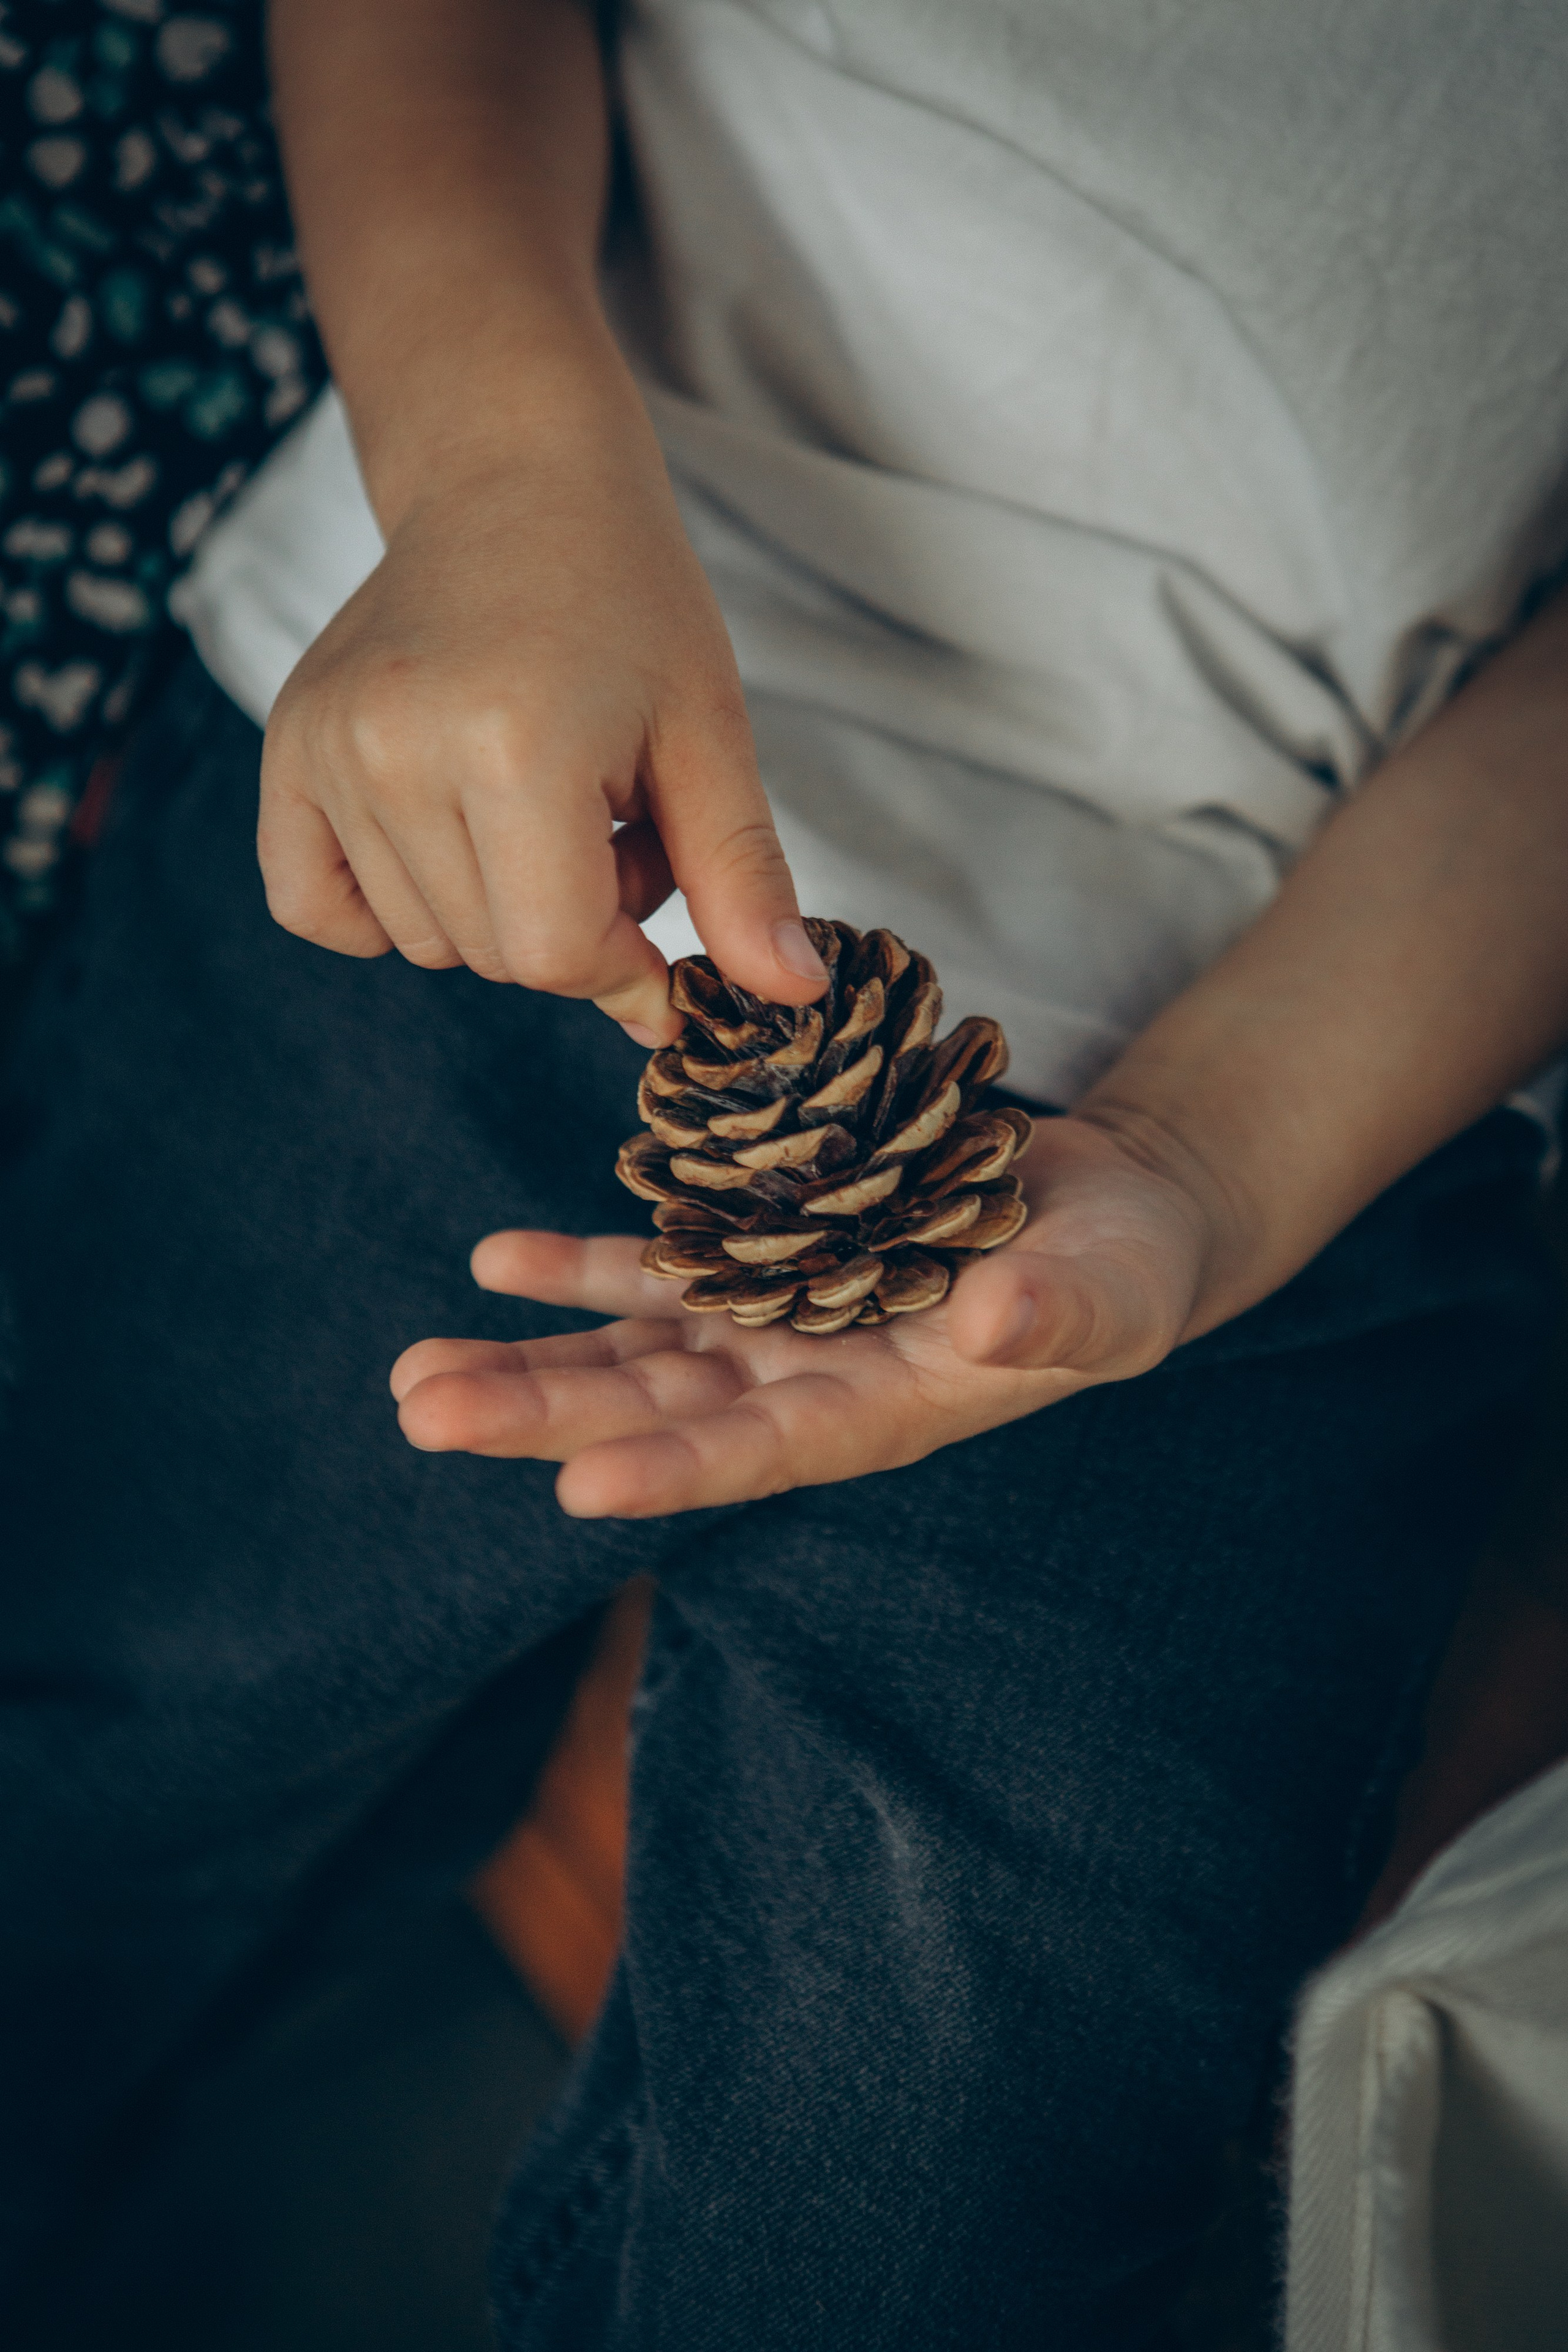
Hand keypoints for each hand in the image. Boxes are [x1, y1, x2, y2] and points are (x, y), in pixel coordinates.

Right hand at [256, 414, 827, 1043]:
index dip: (625, 966)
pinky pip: (315, 908)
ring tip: (540, 801)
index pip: (557, 955)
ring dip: (498, 907)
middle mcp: (397, 751)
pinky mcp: (287, 748)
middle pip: (494, 956)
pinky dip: (384, 909)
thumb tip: (792, 995)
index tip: (656, 903)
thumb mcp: (709, 733)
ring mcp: (329, 749)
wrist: (515, 481)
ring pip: (424, 941)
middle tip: (608, 815)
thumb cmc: (626, 596)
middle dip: (573, 923)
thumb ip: (741, 876)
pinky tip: (445, 836)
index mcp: (512, 747)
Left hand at [390, 1114, 1241, 1516]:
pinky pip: (651, 1269)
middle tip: (425, 1415)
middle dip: (545, 1415)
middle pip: (659, 1409)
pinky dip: (576, 1267)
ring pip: (633, 1351)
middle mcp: (806, 1380)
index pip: (764, 1453)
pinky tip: (495, 1261)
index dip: (675, 1470)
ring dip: (531, 1358)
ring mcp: (772, 1323)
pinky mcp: (761, 1256)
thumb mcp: (1112, 1290)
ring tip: (415, 1370)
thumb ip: (1058, 1316)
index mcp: (882, 1411)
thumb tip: (990, 1328)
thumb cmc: (1124, 1268)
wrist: (1099, 1212)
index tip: (576, 1486)